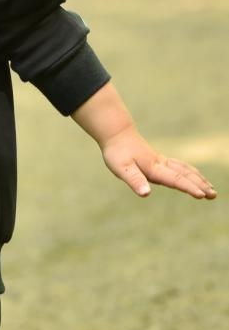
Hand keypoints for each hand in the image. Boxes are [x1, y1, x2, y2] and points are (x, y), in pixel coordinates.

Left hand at [100, 127, 216, 199]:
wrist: (117, 134)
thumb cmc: (117, 153)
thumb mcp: (121, 168)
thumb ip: (135, 180)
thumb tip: (146, 193)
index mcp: (154, 168)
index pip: (175, 180)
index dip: (189, 187)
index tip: (202, 195)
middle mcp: (161, 164)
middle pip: (185, 175)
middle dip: (200, 185)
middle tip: (214, 195)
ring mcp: (161, 161)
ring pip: (185, 170)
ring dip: (199, 179)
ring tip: (211, 189)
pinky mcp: (159, 160)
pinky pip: (180, 167)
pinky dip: (191, 172)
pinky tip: (193, 176)